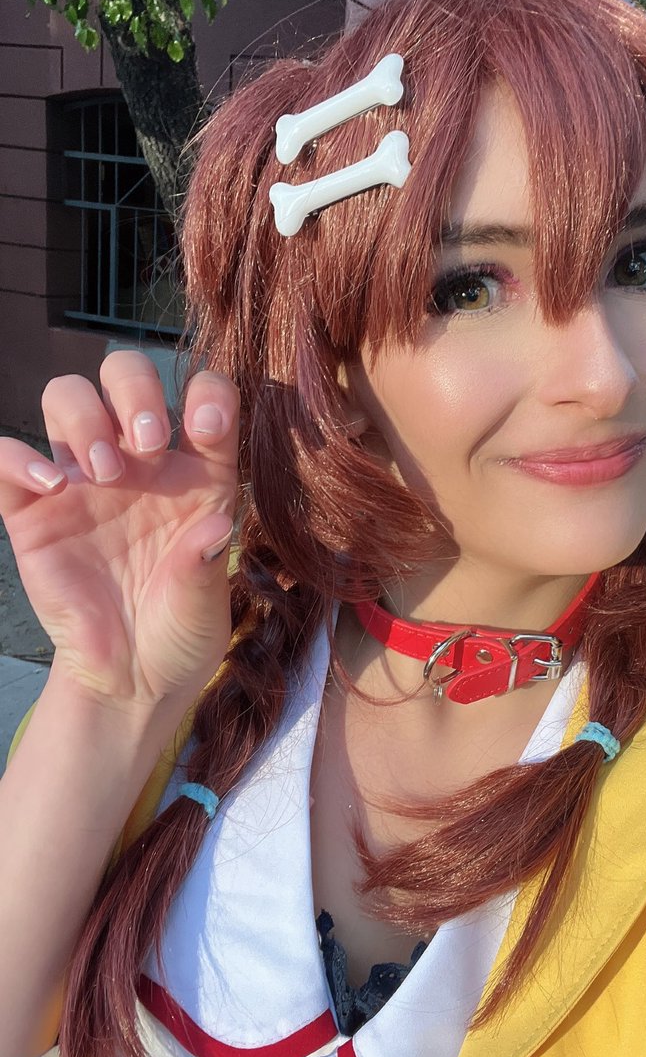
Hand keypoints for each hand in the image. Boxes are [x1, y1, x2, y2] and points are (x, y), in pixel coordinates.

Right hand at [0, 351, 238, 712]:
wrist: (130, 680)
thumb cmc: (179, 632)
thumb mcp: (204, 607)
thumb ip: (204, 567)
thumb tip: (213, 529)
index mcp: (195, 474)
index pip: (205, 399)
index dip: (209, 394)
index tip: (206, 429)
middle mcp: (139, 465)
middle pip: (126, 376)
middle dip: (136, 390)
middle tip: (148, 443)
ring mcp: (84, 482)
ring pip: (68, 398)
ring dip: (86, 416)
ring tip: (105, 473)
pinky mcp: (34, 512)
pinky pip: (8, 460)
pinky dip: (19, 457)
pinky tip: (52, 486)